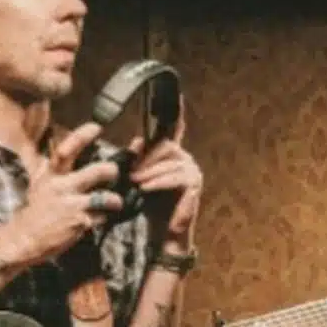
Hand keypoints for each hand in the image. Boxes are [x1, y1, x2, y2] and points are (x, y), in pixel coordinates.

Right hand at [0, 122, 123, 266]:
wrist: (23, 239)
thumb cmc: (35, 211)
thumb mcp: (39, 184)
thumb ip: (54, 169)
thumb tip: (65, 152)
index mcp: (50, 174)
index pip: (66, 150)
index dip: (82, 136)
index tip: (96, 128)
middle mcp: (60, 186)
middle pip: (95, 171)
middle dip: (110, 170)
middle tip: (114, 171)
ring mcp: (70, 205)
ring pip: (104, 196)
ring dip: (114, 200)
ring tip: (116, 202)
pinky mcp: (79, 222)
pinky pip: (101, 217)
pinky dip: (104, 218)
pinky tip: (100, 218)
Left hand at [127, 100, 202, 246]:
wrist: (163, 235)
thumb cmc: (151, 208)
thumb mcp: (140, 181)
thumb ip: (139, 161)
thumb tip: (136, 142)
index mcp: (172, 155)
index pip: (175, 128)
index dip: (176, 110)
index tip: (176, 91)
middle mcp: (185, 159)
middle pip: (165, 146)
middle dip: (146, 159)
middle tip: (131, 173)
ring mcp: (193, 171)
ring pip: (168, 163)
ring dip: (149, 173)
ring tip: (135, 183)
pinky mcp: (194, 185)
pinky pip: (175, 177)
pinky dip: (158, 182)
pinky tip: (146, 189)